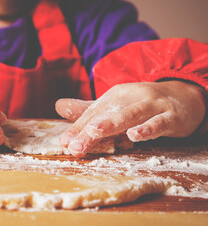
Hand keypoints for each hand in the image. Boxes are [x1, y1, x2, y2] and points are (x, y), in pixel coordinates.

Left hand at [56, 81, 205, 156]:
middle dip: (88, 130)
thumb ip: (88, 110)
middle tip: (73, 145)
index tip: (63, 142)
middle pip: (107, 115)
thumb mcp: (114, 105)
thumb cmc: (142, 104)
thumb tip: (58, 106)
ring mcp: (152, 105)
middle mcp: (131, 97)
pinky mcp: (171, 116)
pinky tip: (135, 135)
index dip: (77, 128)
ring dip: (112, 123)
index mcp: (115, 95)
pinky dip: (148, 128)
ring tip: (94, 131)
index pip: (93, 113)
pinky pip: (159, 122)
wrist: (183, 96)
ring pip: (130, 115)